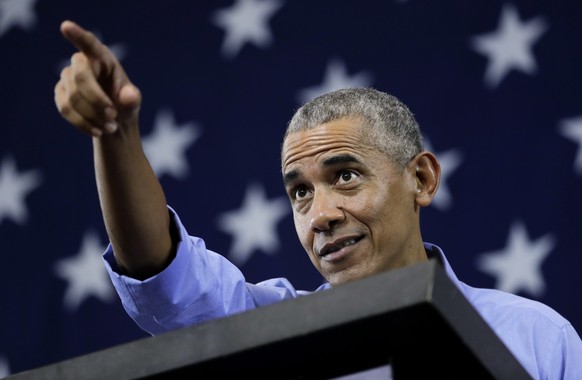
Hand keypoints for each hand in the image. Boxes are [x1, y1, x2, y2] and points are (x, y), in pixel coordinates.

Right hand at [54, 20, 140, 136]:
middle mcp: (82, 63)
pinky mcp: (60, 93)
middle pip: (80, 77)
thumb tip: (129, 96)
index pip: (89, 44)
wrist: (113, 122)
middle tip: (113, 117)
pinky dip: (83, 123)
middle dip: (96, 100)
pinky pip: (65, 109)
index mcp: (102, 58)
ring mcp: (67, 77)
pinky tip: (97, 131)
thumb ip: (133, 98)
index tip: (66, 27)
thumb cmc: (125, 105)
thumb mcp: (133, 103)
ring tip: (110, 127)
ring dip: (92, 116)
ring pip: (72, 97)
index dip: (78, 35)